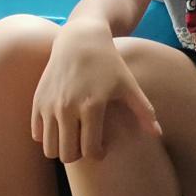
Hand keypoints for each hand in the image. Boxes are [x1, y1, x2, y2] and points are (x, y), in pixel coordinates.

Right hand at [30, 19, 161, 163]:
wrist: (80, 40)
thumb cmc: (109, 64)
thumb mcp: (129, 85)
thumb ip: (144, 111)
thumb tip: (158, 134)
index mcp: (92, 105)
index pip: (90, 150)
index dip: (97, 154)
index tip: (102, 149)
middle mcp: (67, 107)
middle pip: (67, 154)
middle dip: (78, 155)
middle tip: (86, 145)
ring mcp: (49, 105)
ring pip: (49, 149)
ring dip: (61, 149)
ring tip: (74, 138)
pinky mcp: (37, 101)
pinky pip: (37, 134)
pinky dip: (47, 136)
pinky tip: (61, 127)